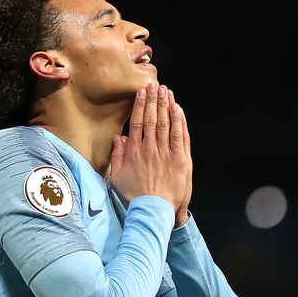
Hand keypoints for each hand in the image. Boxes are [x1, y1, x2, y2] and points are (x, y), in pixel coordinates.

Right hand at [110, 84, 189, 218]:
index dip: (141, 105)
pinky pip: (181, 136)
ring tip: (166, 91)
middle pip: (153, 118)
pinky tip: (178, 109)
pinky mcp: (181, 160)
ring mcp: (167, 153)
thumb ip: (117, 156)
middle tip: (155, 85)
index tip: (142, 92)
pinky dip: (179, 121)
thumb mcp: (117, 178)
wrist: (154, 211)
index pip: (138, 122)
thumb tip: (118, 138)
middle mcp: (151, 149)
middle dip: (154, 100)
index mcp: (135, 152)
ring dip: (167, 105)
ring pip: (167, 124)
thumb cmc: (134, 197)